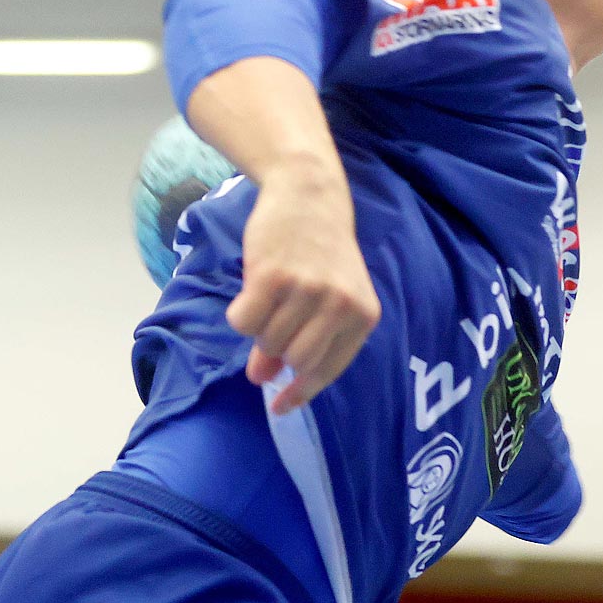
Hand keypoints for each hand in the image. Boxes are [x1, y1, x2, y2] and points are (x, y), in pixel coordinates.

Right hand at [227, 157, 380, 413]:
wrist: (310, 194)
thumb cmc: (320, 253)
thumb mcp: (325, 297)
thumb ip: (302, 339)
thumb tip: (262, 378)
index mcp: (363, 315)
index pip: (328, 369)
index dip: (301, 392)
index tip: (279, 407)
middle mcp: (341, 305)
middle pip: (293, 359)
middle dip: (276, 350)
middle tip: (273, 320)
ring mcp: (308, 290)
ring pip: (267, 341)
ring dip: (258, 327)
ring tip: (269, 294)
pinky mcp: (274, 276)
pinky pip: (243, 321)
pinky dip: (239, 313)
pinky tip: (252, 289)